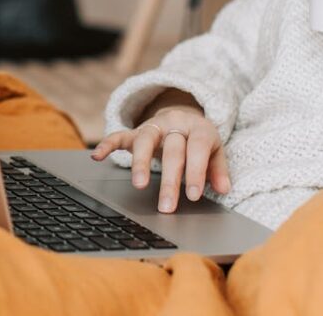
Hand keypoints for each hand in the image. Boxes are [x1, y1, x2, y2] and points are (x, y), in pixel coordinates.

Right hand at [90, 107, 231, 213]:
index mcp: (198, 128)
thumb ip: (218, 169)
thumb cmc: (199, 141)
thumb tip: (224, 189)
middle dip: (170, 180)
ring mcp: (154, 126)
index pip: (197, 149)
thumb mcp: (215, 150)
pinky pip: (119, 135)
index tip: (193, 196)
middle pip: (172, 150)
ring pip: (145, 140)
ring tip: (139, 185)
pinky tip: (97, 157)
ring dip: (141, 162)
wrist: (183, 116)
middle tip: (167, 206)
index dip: (196, 171)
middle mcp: (175, 124)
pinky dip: (107, 144)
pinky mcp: (135, 131)